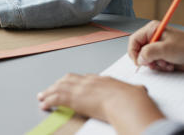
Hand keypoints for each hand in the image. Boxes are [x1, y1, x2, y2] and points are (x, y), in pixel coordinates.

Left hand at [37, 74, 163, 133]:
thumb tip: (141, 90)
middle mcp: (89, 81)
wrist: (127, 102)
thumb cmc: (133, 99)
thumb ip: (136, 90)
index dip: (76, 82)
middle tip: (51, 88)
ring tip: (42, 96)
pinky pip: (56, 99)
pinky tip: (44, 104)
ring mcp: (81, 89)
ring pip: (59, 88)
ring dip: (49, 92)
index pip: (85, 79)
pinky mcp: (74, 99)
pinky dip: (49, 101)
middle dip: (59, 84)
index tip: (71, 84)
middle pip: (69, 80)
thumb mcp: (136, 91)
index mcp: (102, 79)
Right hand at [128, 21, 183, 71]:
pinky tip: (170, 66)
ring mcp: (159, 47)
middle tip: (155, 64)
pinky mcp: (164, 56)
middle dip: (147, 60)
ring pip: (147, 59)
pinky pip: (155, 64)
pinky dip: (161, 67)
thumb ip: (148, 53)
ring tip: (166, 64)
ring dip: (155, 65)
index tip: (138, 62)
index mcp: (152, 29)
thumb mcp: (166, 49)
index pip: (134, 40)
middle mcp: (154, 38)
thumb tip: (139, 59)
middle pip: (139, 51)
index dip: (134, 52)